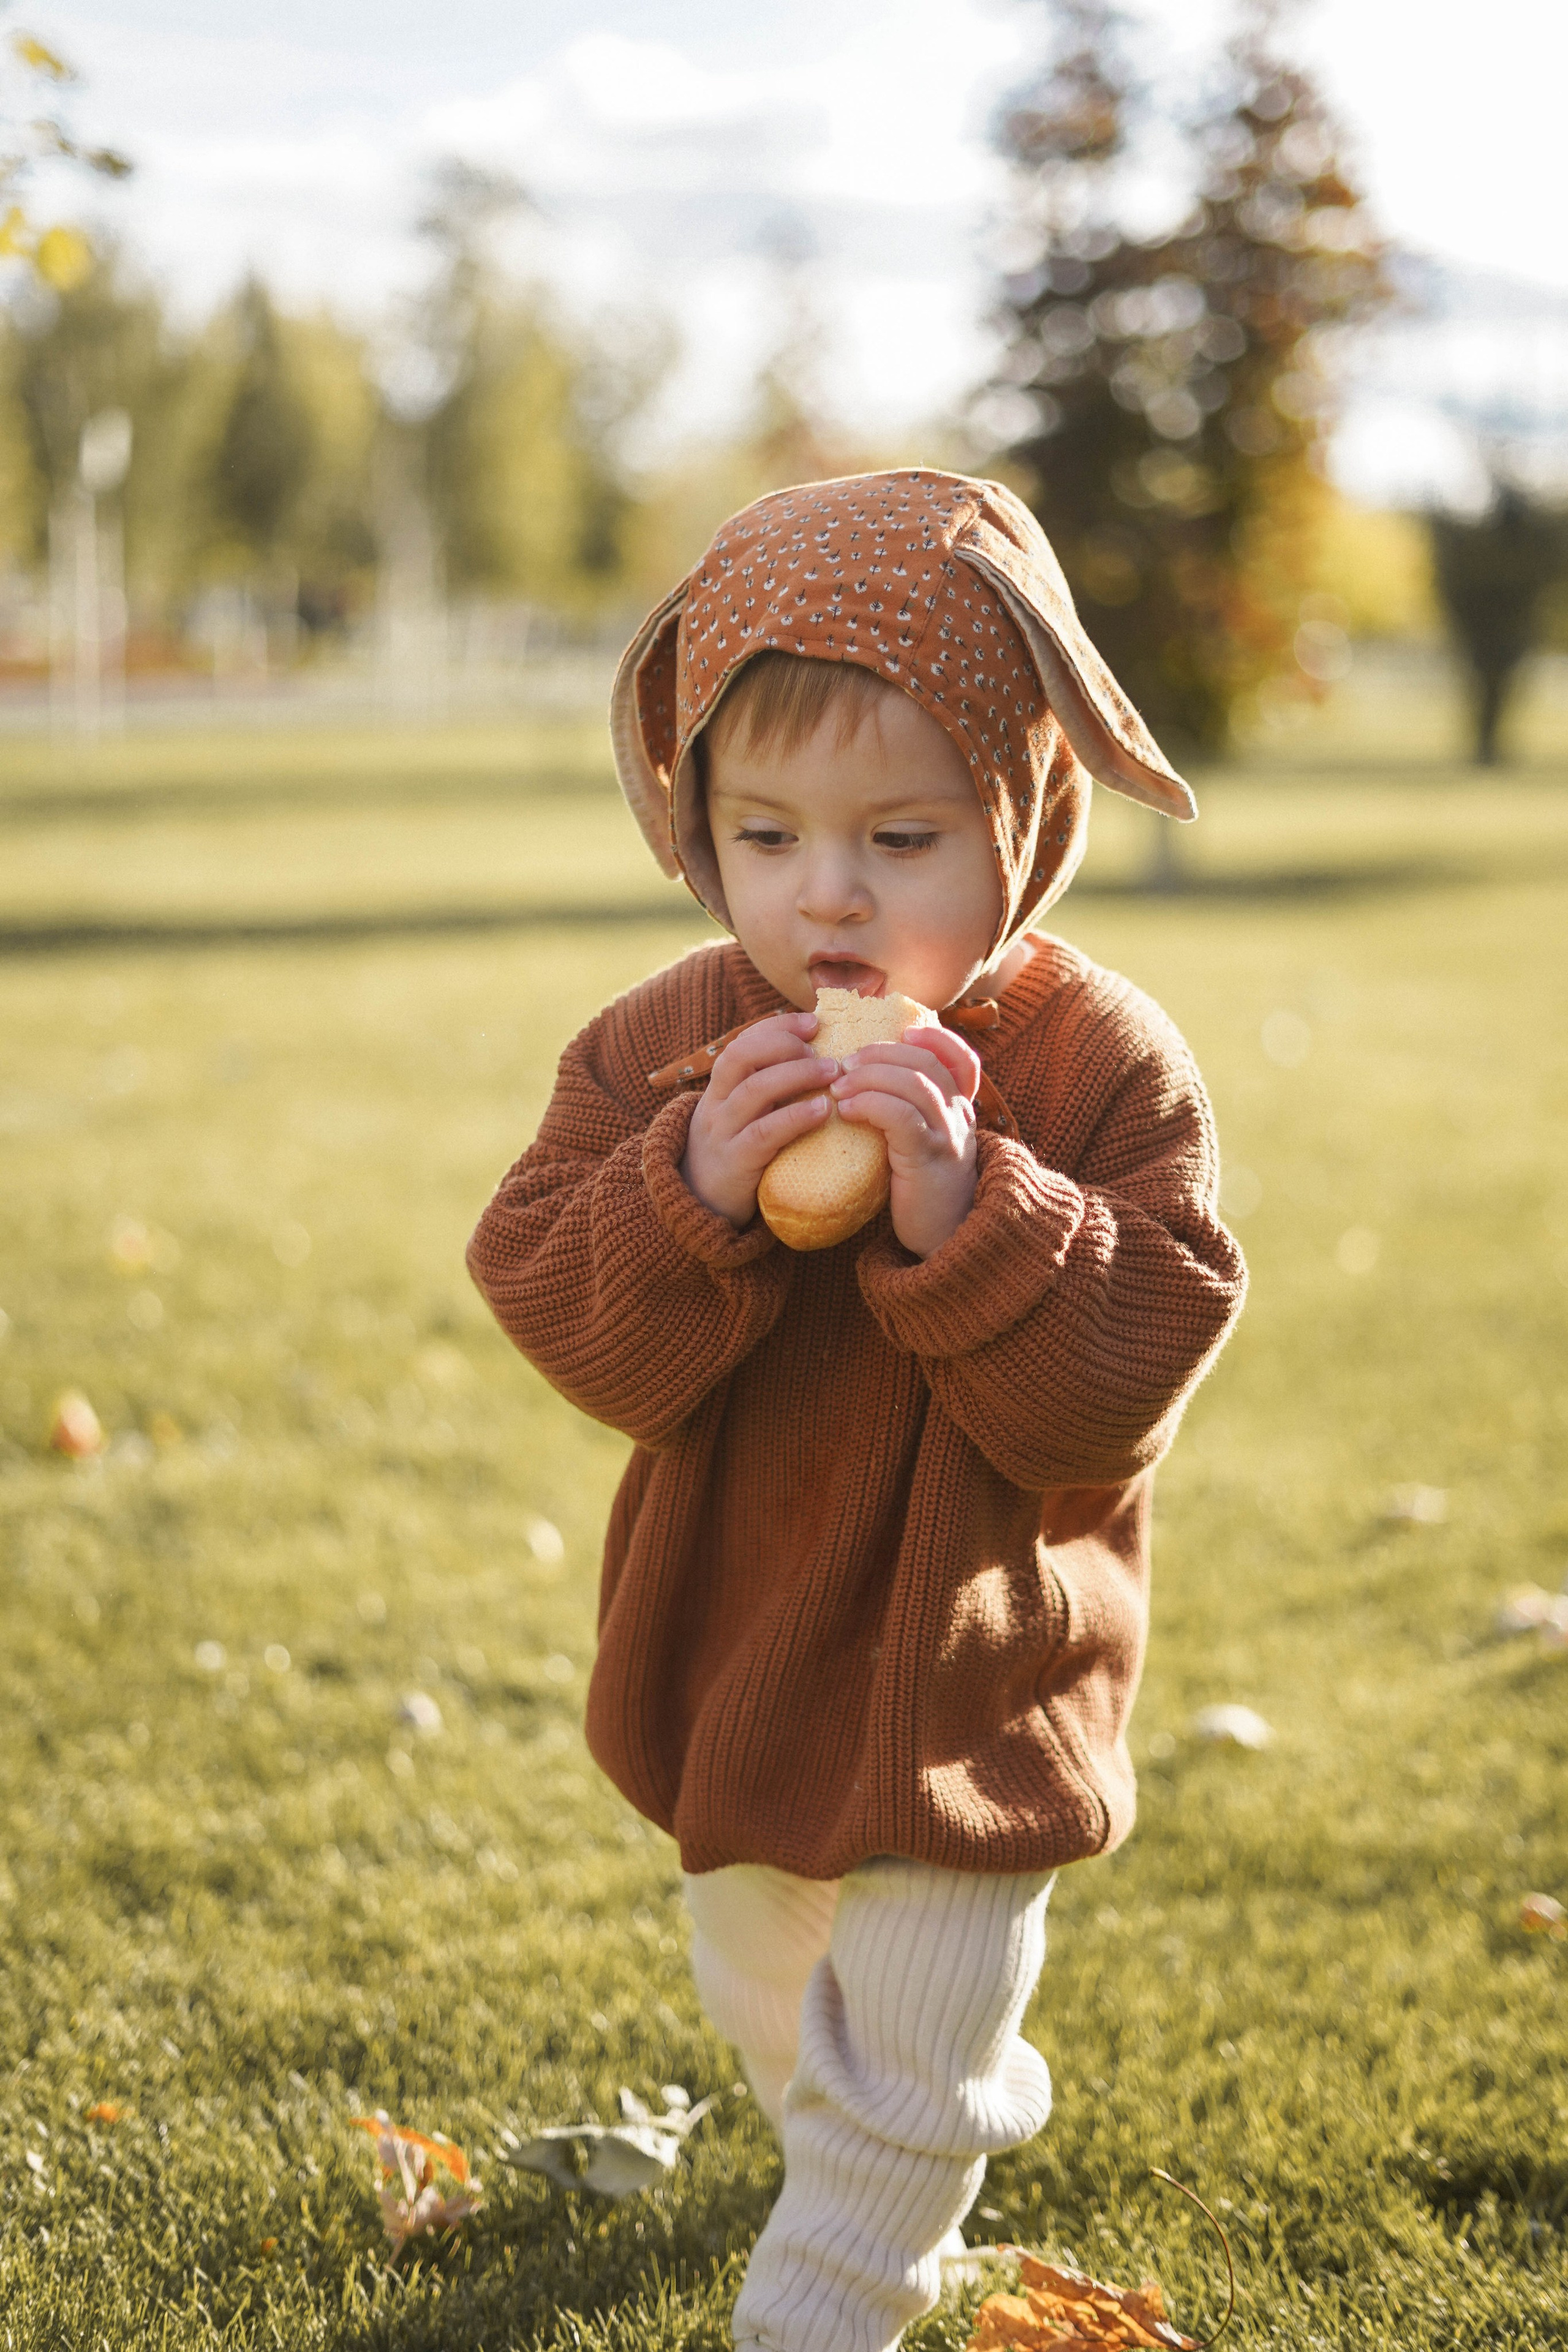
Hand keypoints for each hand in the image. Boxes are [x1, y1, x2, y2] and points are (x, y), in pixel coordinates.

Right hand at [679, 1012, 838, 1228]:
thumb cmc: (735, 1156)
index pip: (742, 1042)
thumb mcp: (742, 1119)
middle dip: (783, 1043)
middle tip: (822, 1047)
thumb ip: (768, 1094)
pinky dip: (795, 1117)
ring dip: (797, 1074)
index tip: (813, 1022)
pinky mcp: (736, 1162)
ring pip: (755, 1090)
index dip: (777, 1027)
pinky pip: (764, 1133)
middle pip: (741, 1056)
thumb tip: (819, 1062)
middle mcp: (717, 1104)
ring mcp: (723, 1132)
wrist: (700, 1209)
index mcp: (720, 1089)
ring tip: (832, 1071)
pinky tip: (822, 1110)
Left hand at [830, 1023, 980, 1258]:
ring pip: (914, 1084)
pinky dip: (871, 1104)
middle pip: (927, 1062)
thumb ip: (908, 1114)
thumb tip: (864, 1085)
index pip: (962, 1059)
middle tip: (846, 1061)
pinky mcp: (928, 1158)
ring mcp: (947, 1135)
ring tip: (838, 1085)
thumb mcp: (922, 1144)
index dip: (936, 1037)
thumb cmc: (922, 1190)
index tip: (904, 1029)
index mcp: (959, 1109)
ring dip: (870, 1076)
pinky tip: (847, 1109)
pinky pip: (901, 1117)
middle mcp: (959, 1116)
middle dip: (883, 1053)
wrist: (945, 1238)